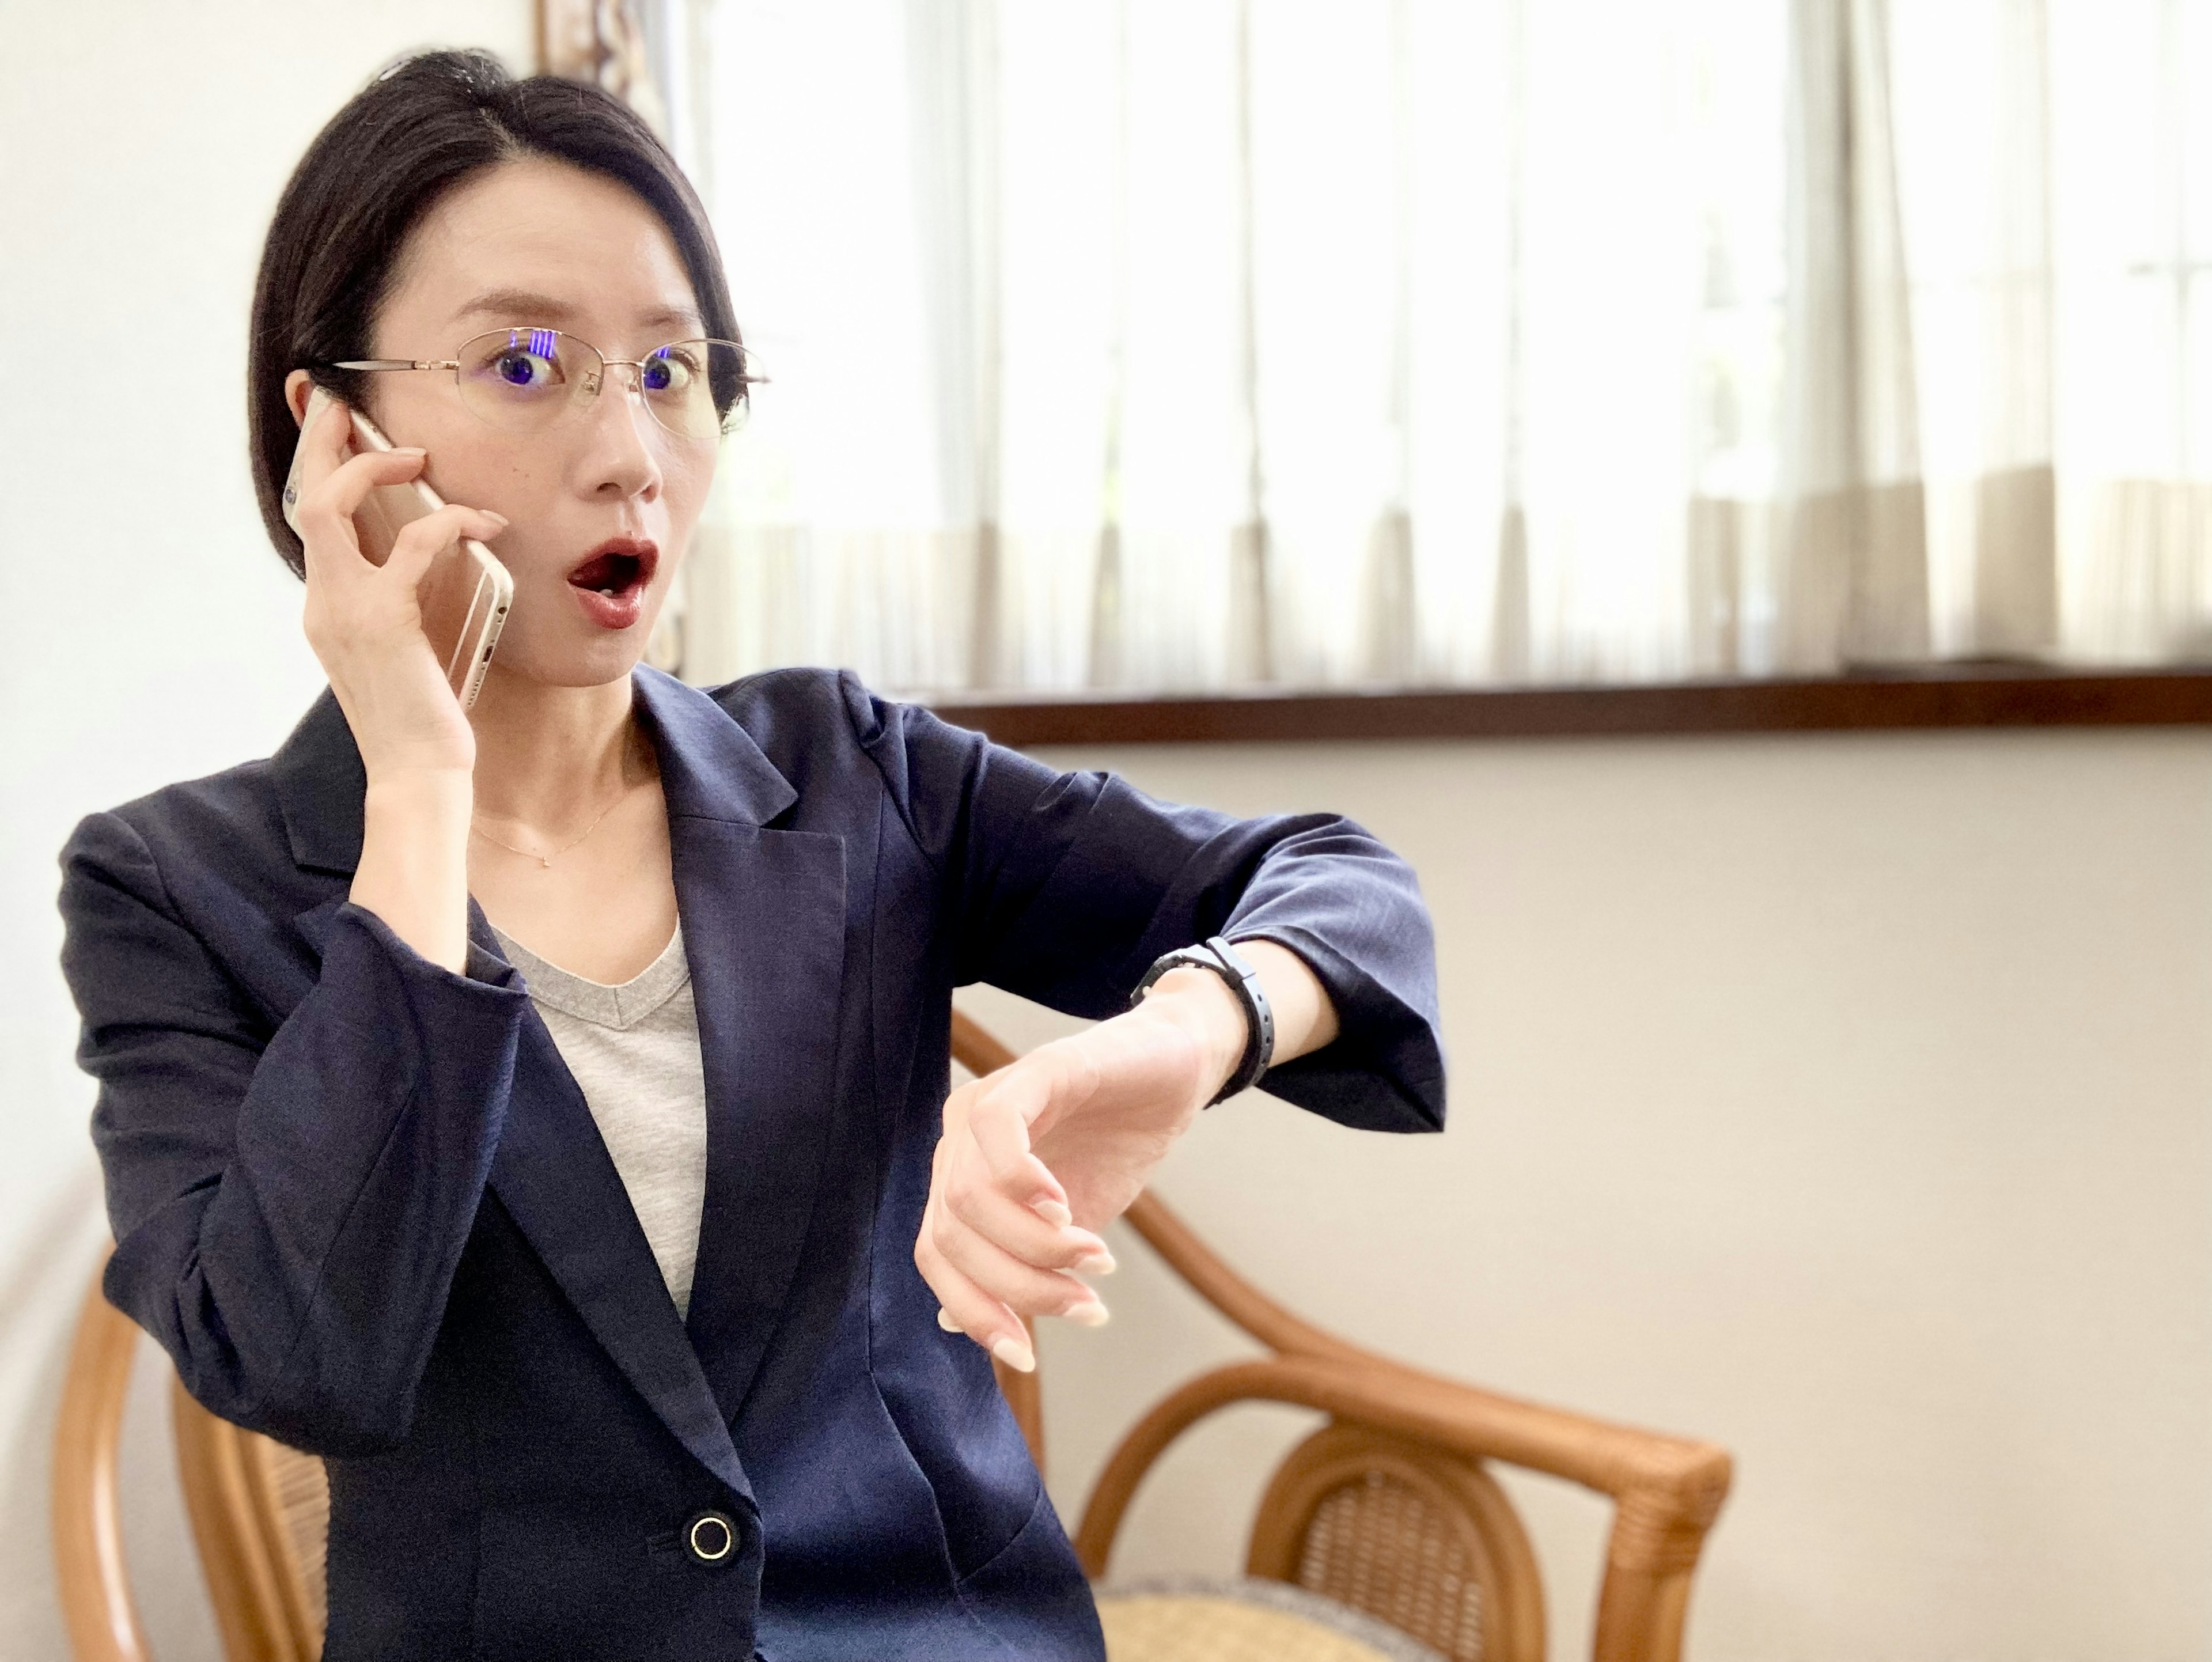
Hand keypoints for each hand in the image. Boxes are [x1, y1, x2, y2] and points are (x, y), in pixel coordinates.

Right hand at [292, 397, 507, 781]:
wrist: (418, 773)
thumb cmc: (424, 718)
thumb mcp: (404, 653)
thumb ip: (402, 609)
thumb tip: (431, 570)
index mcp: (327, 609)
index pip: (312, 523)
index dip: (317, 467)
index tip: (333, 425)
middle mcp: (324, 602)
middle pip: (302, 498)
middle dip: (319, 443)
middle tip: (342, 405)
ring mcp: (345, 609)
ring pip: (329, 505)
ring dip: (371, 466)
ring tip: (417, 457)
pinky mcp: (384, 619)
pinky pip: (413, 543)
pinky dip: (450, 520)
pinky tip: (484, 522)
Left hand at [917, 982, 1235, 1370]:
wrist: (1177, 1074)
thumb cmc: (1116, 1147)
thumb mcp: (1066, 1229)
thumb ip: (1015, 1266)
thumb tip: (949, 1323)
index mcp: (960, 1175)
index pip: (937, 1258)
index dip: (975, 1314)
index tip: (1027, 1358)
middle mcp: (957, 1138)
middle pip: (952, 1236)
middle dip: (1019, 1288)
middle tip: (1085, 1304)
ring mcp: (989, 1100)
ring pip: (968, 1195)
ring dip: (1037, 1248)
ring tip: (1097, 1261)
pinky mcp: (1032, 1071)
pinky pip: (996, 1128)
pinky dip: (1023, 1182)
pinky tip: (1066, 1209)